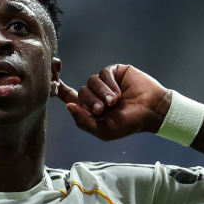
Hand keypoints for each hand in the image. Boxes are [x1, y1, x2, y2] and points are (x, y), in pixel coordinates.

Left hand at [56, 64, 171, 141]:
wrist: (152, 110)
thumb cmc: (129, 123)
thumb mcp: (104, 130)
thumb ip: (84, 121)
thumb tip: (68, 106)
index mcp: (90, 109)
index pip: (69, 97)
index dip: (59, 90)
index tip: (52, 83)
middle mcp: (95, 94)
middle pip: (81, 92)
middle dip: (90, 101)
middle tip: (103, 109)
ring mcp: (105, 82)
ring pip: (91, 82)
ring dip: (101, 93)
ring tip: (114, 101)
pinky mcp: (114, 72)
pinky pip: (103, 74)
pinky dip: (109, 84)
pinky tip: (119, 92)